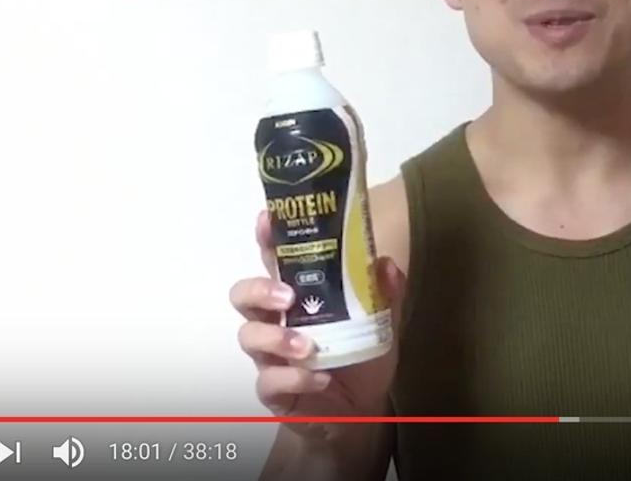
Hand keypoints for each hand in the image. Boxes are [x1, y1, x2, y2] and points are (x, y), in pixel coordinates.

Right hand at [230, 210, 406, 443]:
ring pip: (249, 336)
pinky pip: (268, 381)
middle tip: (288, 297)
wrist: (361, 409)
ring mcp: (269, 355)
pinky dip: (294, 379)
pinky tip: (320, 379)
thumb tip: (385, 262)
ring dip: (276, 338)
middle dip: (259, 290)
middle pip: (244, 294)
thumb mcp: (383, 320)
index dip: (266, 239)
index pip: (275, 260)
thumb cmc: (363, 354)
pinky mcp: (273, 389)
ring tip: (307, 346)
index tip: (266, 221)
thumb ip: (386, 292)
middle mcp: (276, 320)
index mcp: (299, 295)